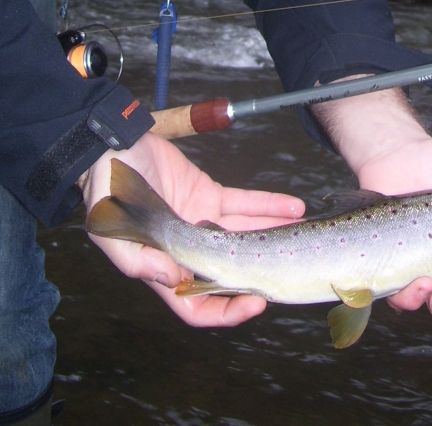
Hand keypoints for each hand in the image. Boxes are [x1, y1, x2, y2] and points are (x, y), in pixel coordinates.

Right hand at [81, 131, 303, 326]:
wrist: (113, 144)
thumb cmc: (105, 189)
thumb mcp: (111, 230)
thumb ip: (139, 259)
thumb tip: (174, 282)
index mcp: (162, 266)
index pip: (195, 304)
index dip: (225, 312)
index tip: (256, 303)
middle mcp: (187, 249)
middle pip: (229, 272)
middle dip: (259, 273)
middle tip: (289, 267)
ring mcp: (201, 221)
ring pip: (244, 236)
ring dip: (273, 236)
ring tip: (302, 234)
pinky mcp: (209, 194)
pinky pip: (244, 203)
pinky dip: (269, 206)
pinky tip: (293, 207)